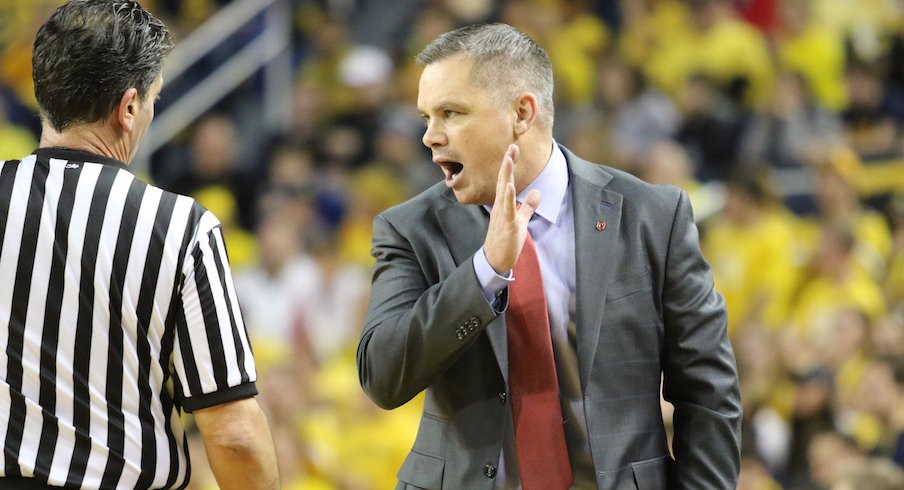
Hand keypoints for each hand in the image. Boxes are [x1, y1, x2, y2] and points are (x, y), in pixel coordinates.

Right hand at [483, 144, 540, 273]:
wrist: (495, 259)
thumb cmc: (506, 240)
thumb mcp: (520, 220)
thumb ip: (528, 206)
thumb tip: (537, 192)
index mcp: (504, 203)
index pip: (506, 179)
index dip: (510, 164)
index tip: (513, 148)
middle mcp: (500, 205)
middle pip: (503, 180)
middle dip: (508, 163)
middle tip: (511, 146)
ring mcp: (502, 214)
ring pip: (503, 191)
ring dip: (506, 174)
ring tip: (508, 159)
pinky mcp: (506, 224)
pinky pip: (507, 209)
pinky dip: (508, 197)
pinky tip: (509, 186)